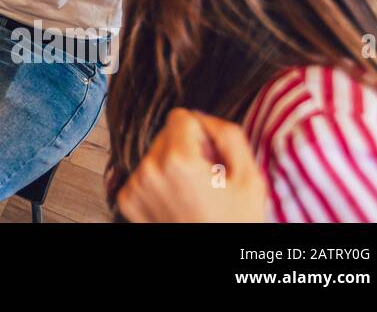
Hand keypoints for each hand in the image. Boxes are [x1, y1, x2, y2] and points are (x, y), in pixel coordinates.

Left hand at [117, 108, 267, 222]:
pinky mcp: (127, 200)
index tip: (212, 158)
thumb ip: (229, 134)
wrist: (218, 261)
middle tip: (205, 178)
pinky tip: (176, 201)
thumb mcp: (250, 176)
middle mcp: (149, 169)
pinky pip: (143, 174)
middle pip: (165, 134)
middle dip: (186, 149)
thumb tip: (202, 117)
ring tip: (192, 192)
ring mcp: (134, 186)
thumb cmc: (236, 221)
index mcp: (178, 159)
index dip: (202, 134)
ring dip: (171, 165)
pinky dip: (158, 183)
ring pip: (154, 153)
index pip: (182, 116)